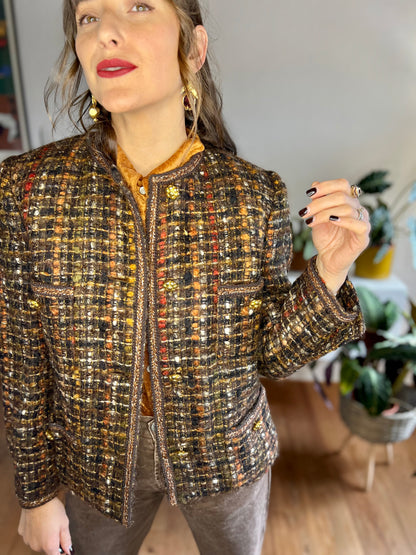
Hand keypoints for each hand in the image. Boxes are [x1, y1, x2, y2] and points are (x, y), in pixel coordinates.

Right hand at [18, 496, 72, 554]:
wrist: (37, 497)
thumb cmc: (53, 509)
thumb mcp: (65, 523)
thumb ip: (67, 540)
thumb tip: (68, 551)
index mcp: (49, 545)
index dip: (62, 552)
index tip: (64, 546)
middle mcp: (37, 546)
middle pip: (47, 549)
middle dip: (53, 541)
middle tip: (56, 527)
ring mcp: (28, 540)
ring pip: (38, 542)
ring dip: (43, 537)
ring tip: (47, 522)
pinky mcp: (22, 533)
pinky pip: (30, 535)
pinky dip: (34, 531)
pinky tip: (38, 521)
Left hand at [298, 179, 369, 293]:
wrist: (327, 260)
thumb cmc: (325, 239)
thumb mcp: (317, 218)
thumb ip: (318, 202)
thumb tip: (314, 184)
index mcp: (348, 202)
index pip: (342, 185)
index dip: (326, 186)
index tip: (310, 193)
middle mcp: (357, 209)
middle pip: (342, 196)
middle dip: (320, 203)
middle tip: (305, 211)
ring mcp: (363, 222)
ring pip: (347, 208)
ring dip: (325, 212)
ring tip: (311, 221)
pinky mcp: (363, 237)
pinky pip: (359, 224)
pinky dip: (344, 220)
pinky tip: (331, 221)